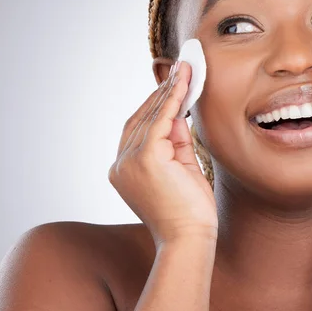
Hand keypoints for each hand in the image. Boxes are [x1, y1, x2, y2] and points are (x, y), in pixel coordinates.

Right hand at [108, 61, 217, 248]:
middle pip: (140, 119)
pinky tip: (183, 83)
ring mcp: (130, 161)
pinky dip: (173, 99)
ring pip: (150, 117)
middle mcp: (121, 164)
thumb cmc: (189, 212)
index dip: (155, 107)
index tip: (171, 87)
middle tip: (179, 70)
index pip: (138, 130)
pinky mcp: (145, 158)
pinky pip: (161, 120)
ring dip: (168, 91)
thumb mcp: (181, 169)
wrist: (190, 240)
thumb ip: (177, 142)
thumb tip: (180, 113)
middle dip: (161, 93)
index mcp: (125, 170)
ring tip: (184, 70)